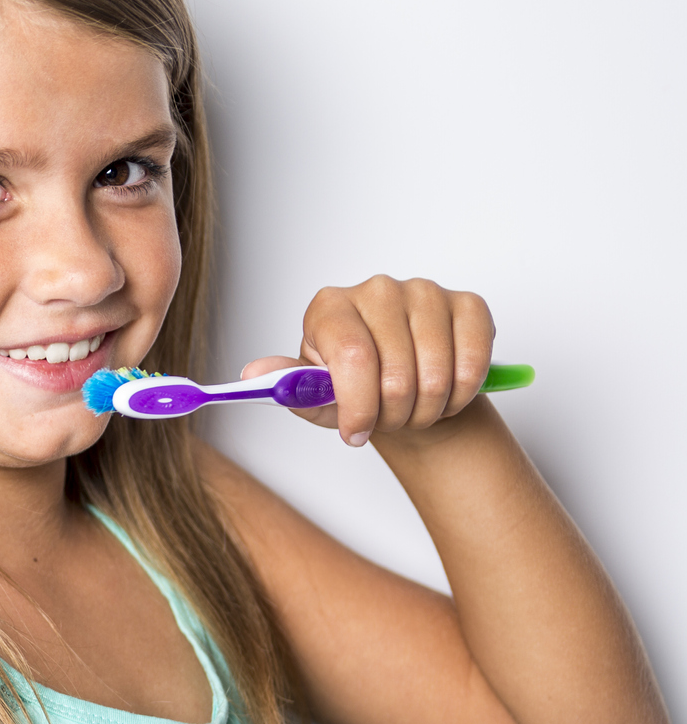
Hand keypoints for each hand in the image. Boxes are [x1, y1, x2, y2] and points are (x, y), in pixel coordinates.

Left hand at [240, 274, 495, 446]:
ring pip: (436, 374)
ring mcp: (424, 292)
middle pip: (394, 374)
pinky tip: (445, 394)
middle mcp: (376, 290)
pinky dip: (460, 393)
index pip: (351, 357)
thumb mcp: (317, 395)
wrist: (404, 384)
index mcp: (330, 307)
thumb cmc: (355, 386)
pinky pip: (472, 362)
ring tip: (413, 411)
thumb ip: (289, 387)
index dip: (358, 406)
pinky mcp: (467, 303)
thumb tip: (252, 376)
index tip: (356, 433)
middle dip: (391, 416)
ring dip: (426, 410)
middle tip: (387, 421)